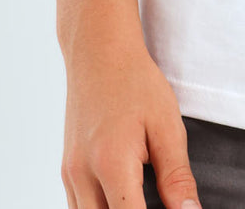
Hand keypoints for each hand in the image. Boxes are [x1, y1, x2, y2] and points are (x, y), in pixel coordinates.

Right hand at [60, 33, 202, 208]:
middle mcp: (83, 174)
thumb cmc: (135, 82)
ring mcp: (70, 174)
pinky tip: (123, 198)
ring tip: (141, 199)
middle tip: (156, 202)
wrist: (99, 51)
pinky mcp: (66, 170)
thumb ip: (177, 176)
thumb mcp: (167, 125)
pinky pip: (78, 208)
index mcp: (112, 163)